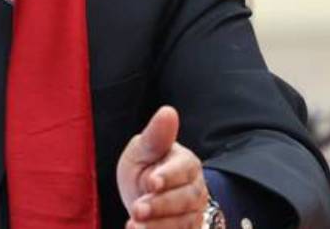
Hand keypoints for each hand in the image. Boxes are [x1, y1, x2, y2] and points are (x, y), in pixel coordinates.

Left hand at [115, 105, 209, 228]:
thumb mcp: (143, 150)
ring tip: (134, 225)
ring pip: (182, 223)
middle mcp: (195, 190)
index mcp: (186, 163)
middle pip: (185, 199)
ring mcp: (193, 214)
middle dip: (160, 205)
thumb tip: (168, 111)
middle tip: (138, 209)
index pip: (183, 170)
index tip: (151, 182)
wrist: (144, 197)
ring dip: (158, 227)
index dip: (168, 177)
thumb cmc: (145, 167)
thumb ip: (155, 136)